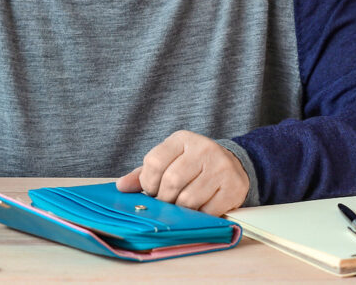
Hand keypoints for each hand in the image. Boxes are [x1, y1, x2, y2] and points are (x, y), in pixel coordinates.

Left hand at [116, 130, 248, 216]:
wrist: (231, 165)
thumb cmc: (192, 166)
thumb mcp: (168, 162)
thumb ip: (144, 173)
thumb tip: (121, 186)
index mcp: (182, 139)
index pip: (155, 162)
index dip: (148, 183)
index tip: (151, 191)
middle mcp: (204, 148)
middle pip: (171, 182)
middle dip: (164, 199)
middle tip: (166, 203)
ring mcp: (221, 167)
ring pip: (189, 199)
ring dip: (180, 210)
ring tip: (181, 206)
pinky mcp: (234, 186)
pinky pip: (208, 211)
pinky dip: (199, 215)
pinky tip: (199, 209)